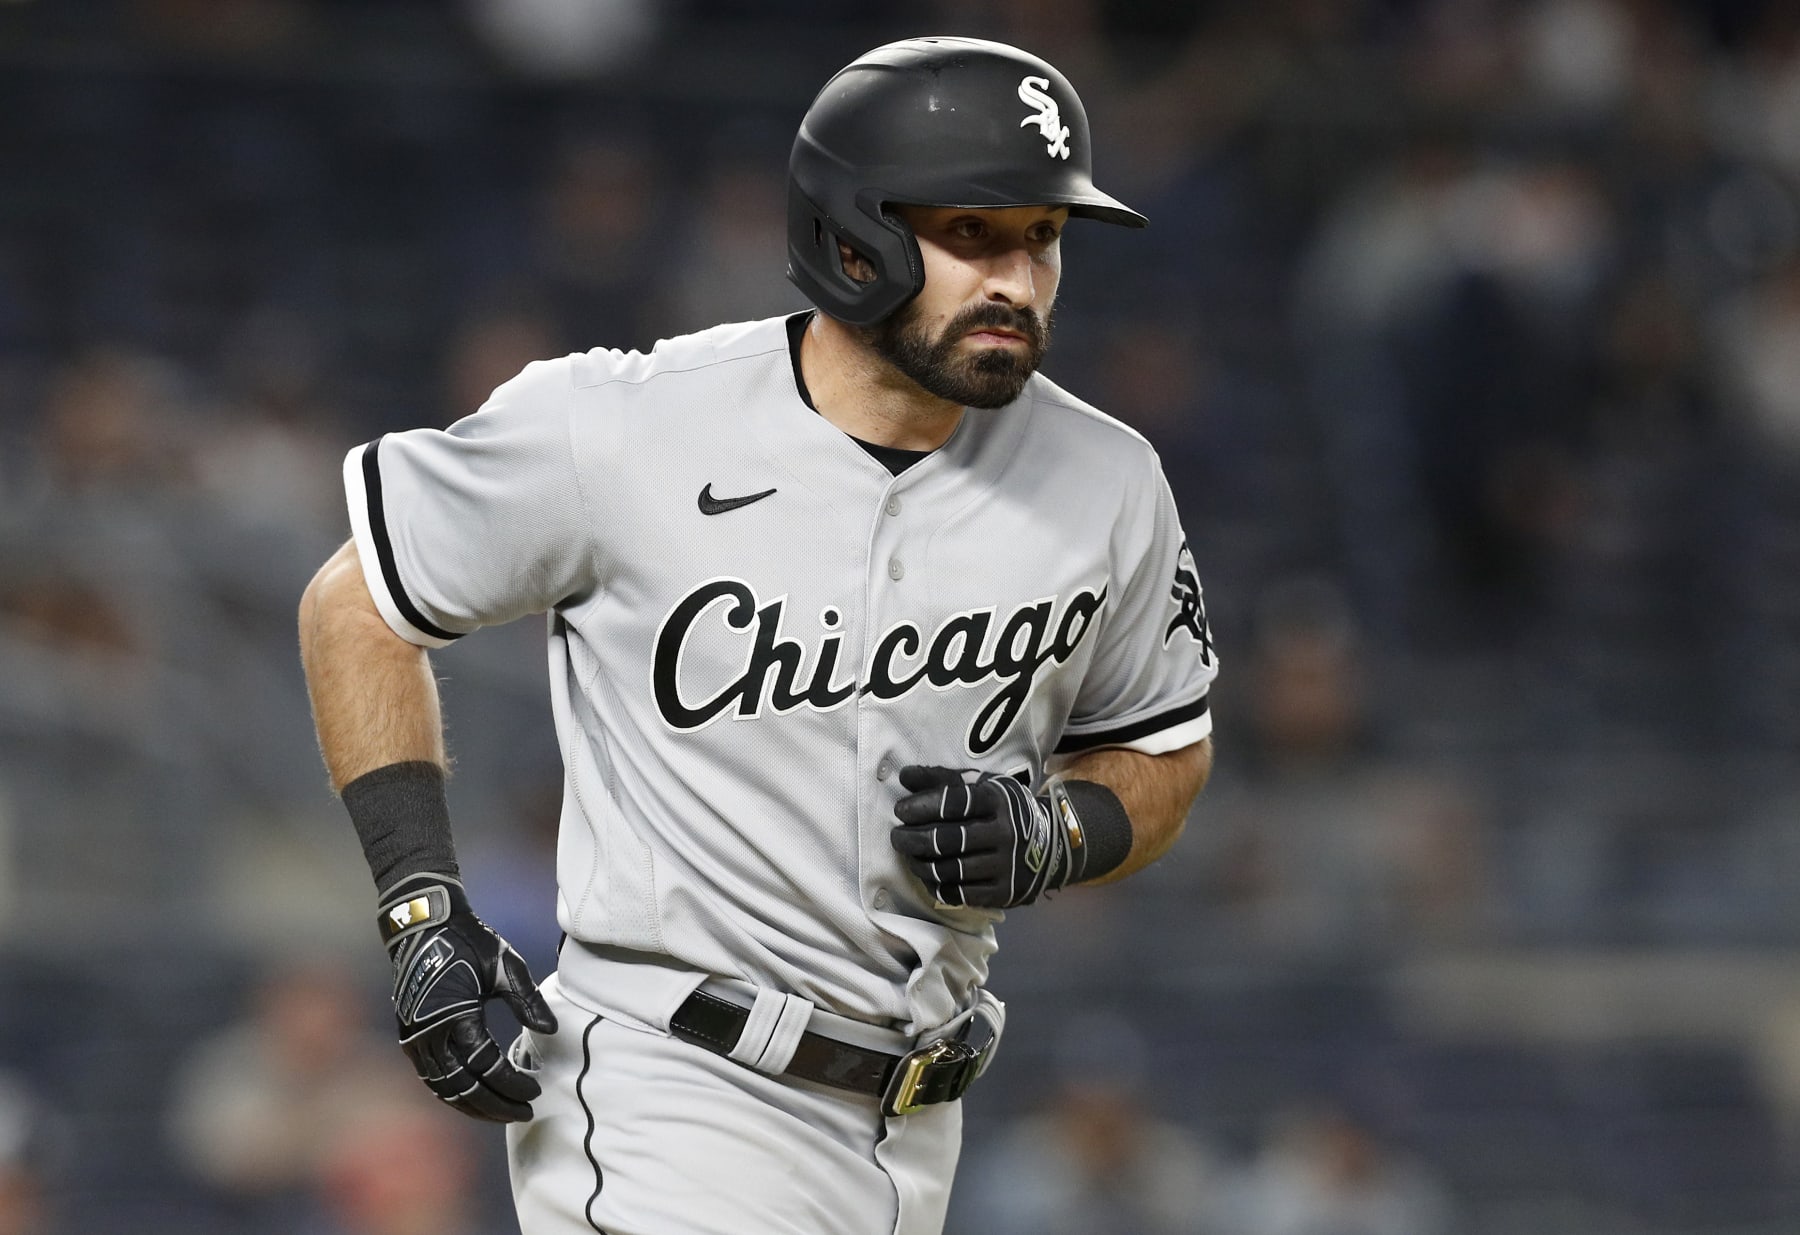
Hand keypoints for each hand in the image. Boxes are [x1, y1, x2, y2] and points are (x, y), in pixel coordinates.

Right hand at [377, 873, 556, 1121]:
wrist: (423, 923)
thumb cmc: (467, 941)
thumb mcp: (505, 964)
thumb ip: (527, 999)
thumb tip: (550, 1031)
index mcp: (454, 1016)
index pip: (486, 1066)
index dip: (512, 1084)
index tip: (535, 1091)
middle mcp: (429, 1034)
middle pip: (463, 1087)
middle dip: (495, 1106)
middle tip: (524, 1112)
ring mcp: (414, 1039)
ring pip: (444, 1089)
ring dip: (473, 1105)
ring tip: (502, 1113)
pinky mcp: (409, 1037)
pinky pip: (432, 1078)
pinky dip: (454, 1093)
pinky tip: (474, 1097)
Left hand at [890, 766, 1081, 907]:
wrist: (1051, 845)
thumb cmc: (1005, 811)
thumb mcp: (983, 786)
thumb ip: (944, 779)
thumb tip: (904, 776)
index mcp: (998, 800)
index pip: (954, 803)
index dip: (922, 806)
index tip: (901, 810)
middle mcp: (1005, 833)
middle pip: (948, 840)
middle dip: (913, 838)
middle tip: (896, 837)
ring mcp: (1006, 866)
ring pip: (951, 869)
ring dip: (921, 864)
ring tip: (909, 856)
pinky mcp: (1004, 892)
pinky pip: (960, 894)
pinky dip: (937, 887)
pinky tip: (927, 877)